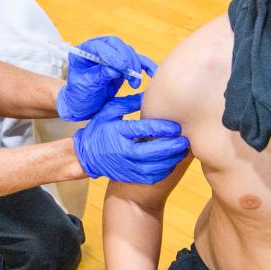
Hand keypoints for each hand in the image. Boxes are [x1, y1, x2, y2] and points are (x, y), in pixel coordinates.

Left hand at [56, 36, 156, 120]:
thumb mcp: (86, 87)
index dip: (112, 54)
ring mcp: (111, 56)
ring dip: (135, 66)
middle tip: (131, 74)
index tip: (121, 67)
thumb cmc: (79, 96)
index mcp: (83, 51)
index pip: (99, 46)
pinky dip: (145, 66)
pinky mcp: (122, 65)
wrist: (83, 107)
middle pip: (116, 45)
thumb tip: (114, 69)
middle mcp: (98, 50)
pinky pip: (136, 61)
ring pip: (128, 52)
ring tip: (135, 83)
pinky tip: (153, 73)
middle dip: (126, 58)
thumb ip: (99, 76)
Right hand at [73, 93, 188, 183]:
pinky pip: (151, 176)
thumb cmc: (99, 130)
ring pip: (153, 167)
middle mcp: (122, 151)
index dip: (161, 128)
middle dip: (170, 147)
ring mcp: (126, 166)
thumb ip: (128, 102)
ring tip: (182, 151)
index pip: (142, 130)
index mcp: (117, 132)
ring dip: (170, 160)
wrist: (86, 157)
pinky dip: (164, 171)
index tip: (176, 126)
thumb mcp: (108, 111)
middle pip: (150, 152)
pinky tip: (172, 162)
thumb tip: (149, 92)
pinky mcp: (130, 176)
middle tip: (184, 140)